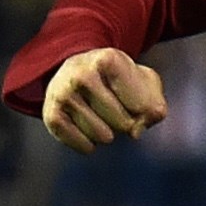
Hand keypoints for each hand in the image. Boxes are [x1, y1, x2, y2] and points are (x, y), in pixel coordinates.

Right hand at [42, 47, 166, 153]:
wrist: (77, 70)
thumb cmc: (119, 79)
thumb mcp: (145, 82)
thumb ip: (154, 106)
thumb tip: (136, 131)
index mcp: (109, 60)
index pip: (139, 105)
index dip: (143, 111)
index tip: (138, 104)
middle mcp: (82, 74)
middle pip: (120, 121)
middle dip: (126, 124)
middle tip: (120, 113)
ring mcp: (63, 93)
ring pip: (100, 134)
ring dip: (108, 135)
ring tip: (104, 120)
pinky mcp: (50, 113)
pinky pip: (79, 142)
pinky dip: (89, 145)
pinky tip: (91, 136)